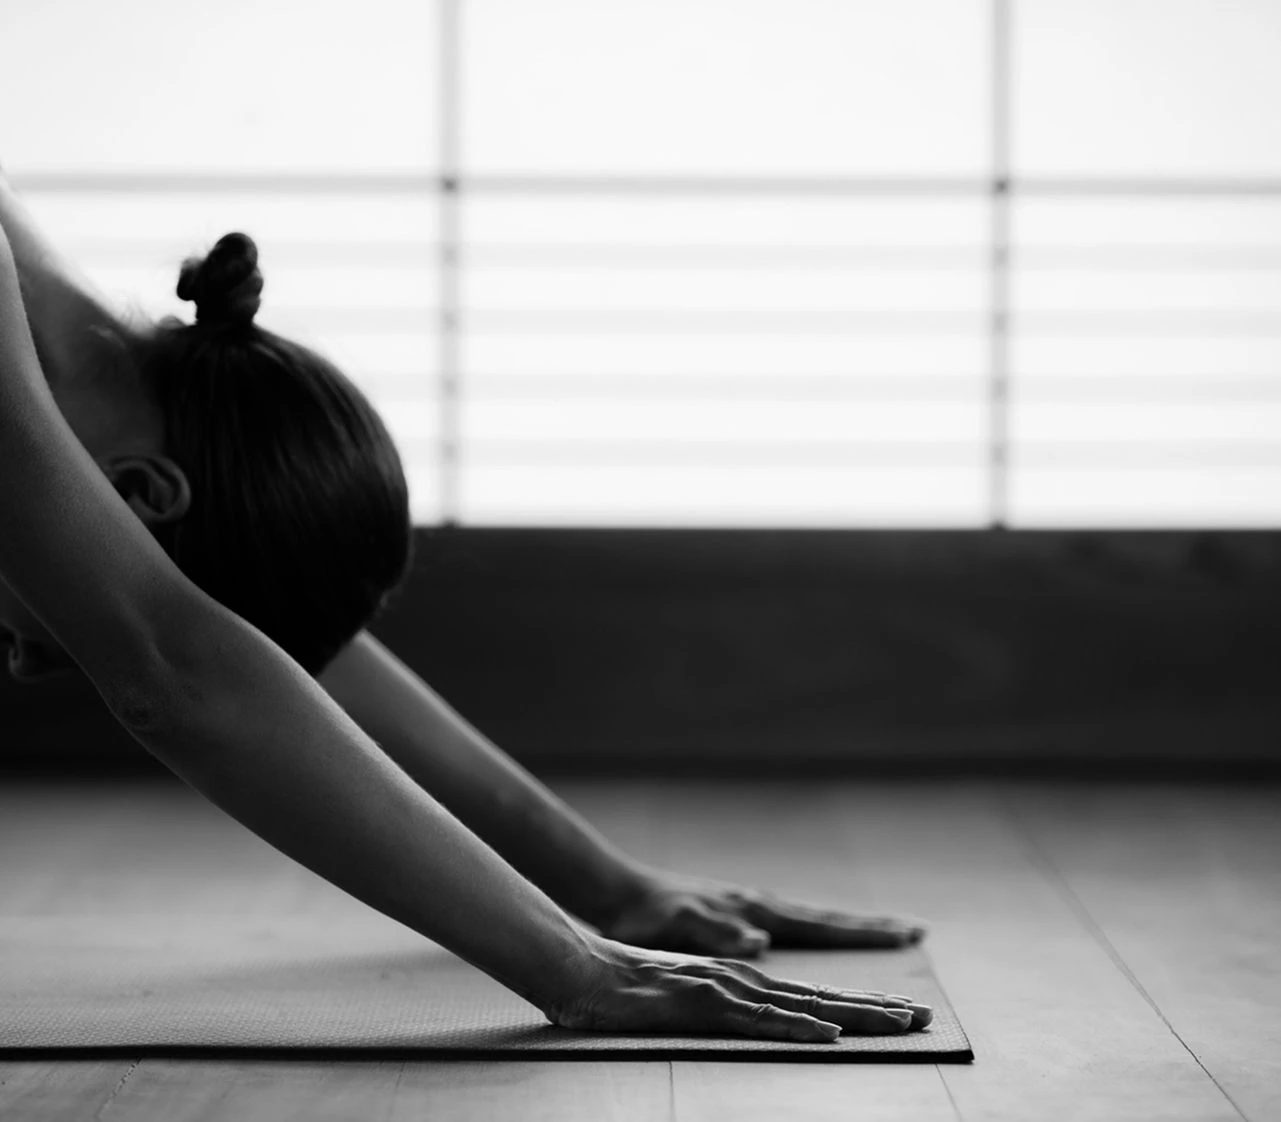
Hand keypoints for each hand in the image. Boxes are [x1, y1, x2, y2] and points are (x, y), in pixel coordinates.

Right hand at [546, 937, 931, 1040]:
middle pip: (821, 994)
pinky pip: (755, 1020)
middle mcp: (743, 978)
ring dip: (854, 1013)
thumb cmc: (627, 987)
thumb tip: (758, 1010)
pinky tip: (825, 1034)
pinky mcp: (700, 1004)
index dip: (860, 1000)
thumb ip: (722, 1004)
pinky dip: (795, 1026)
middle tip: (926, 1016)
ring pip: (801, 1004)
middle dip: (877, 1004)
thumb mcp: (684, 996)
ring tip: (899, 1021)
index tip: (904, 1010)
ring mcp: (724, 989)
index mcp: (742, 978)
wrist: (579, 965)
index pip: (812, 992)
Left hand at [597, 870, 926, 957]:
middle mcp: (760, 908)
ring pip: (812, 921)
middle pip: (827, 919)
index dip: (862, 932)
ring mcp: (751, 910)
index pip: (821, 924)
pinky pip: (791, 927)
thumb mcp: (678, 925)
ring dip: (850, 929)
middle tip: (919, 933)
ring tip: (888, 933)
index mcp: (755, 912)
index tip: (907, 932)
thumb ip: (716, 933)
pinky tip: (824, 938)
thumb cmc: (646, 915)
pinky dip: (819, 932)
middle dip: (872, 929)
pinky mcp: (737, 917)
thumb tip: (762, 945)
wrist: (619, 893)